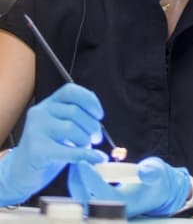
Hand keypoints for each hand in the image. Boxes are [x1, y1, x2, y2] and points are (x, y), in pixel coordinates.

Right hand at [0, 83, 105, 205]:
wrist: (21, 173)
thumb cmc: (47, 147)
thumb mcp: (59, 125)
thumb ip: (75, 115)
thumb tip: (96, 112)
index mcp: (48, 104)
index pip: (70, 91)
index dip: (89, 100)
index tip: (99, 115)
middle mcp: (40, 113)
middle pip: (75, 111)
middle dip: (92, 125)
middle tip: (96, 138)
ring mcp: (36, 130)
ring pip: (72, 128)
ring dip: (86, 140)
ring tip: (86, 147)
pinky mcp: (37, 150)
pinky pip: (69, 151)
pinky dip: (88, 155)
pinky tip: (96, 157)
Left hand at [68, 156, 190, 217]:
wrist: (157, 191)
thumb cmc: (156, 180)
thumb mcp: (158, 172)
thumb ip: (152, 172)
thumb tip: (144, 171)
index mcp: (123, 204)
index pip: (101, 193)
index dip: (90, 178)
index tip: (82, 161)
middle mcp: (110, 210)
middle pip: (85, 198)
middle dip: (77, 177)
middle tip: (77, 156)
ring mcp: (103, 208)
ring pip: (80, 196)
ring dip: (76, 178)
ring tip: (79, 158)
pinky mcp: (98, 203)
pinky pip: (83, 193)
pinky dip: (80, 180)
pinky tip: (83, 165)